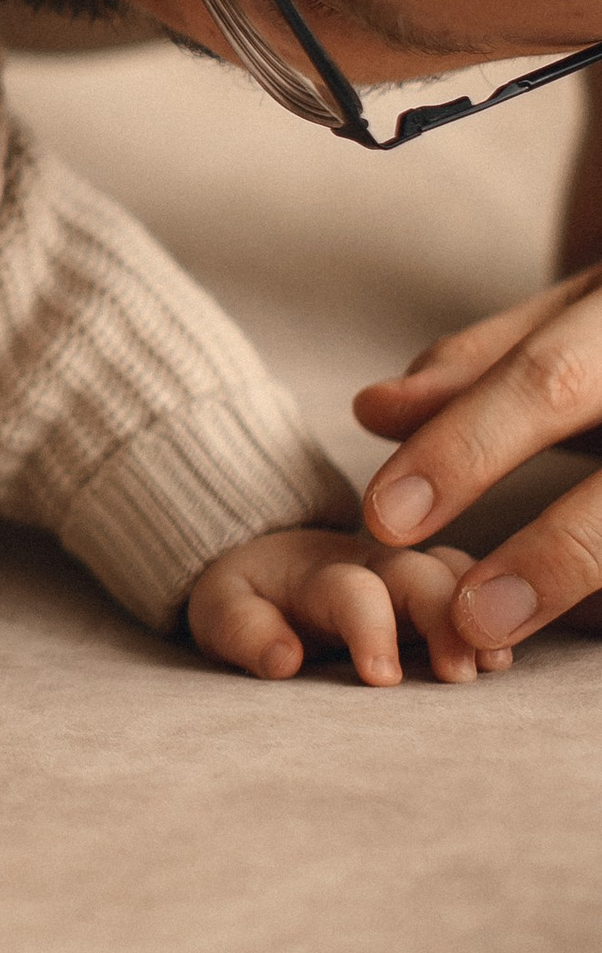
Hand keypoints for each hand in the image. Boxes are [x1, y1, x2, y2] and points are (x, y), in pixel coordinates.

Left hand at [185, 523, 493, 685]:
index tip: (382, 679)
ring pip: (459, 578)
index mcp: (320, 572)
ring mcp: (414, 578)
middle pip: (419, 575)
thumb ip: (244, 631)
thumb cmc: (248, 597)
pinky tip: (504, 660)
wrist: (272, 564)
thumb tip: (283, 660)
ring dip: (481, 616)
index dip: (369, 629)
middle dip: (443, 617)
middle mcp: (376, 566)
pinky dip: (495, 620)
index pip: (351, 591)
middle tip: (460, 674)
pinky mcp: (439, 597)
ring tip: (495, 663)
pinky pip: (478, 593)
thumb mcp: (223, 609)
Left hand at [350, 270, 601, 659]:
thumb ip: (481, 364)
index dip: (465, 449)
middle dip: (555, 552)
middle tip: (472, 617)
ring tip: (526, 639)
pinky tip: (589, 616)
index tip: (386, 517)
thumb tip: (373, 411)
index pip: (544, 380)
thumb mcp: (575, 314)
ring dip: (596, 583)